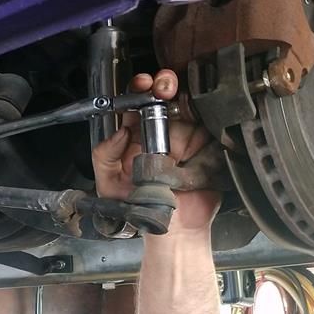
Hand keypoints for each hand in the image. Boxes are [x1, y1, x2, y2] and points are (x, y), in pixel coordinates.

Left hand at [91, 70, 220, 234]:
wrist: (175, 230)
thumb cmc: (140, 210)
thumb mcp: (109, 186)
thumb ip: (104, 157)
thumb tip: (119, 131)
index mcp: (136, 136)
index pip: (136, 104)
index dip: (138, 89)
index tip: (142, 86)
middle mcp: (162, 132)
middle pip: (164, 96)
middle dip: (164, 84)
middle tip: (163, 86)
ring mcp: (186, 136)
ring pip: (188, 104)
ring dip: (185, 95)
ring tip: (179, 98)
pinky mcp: (207, 146)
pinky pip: (210, 123)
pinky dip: (207, 113)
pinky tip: (199, 112)